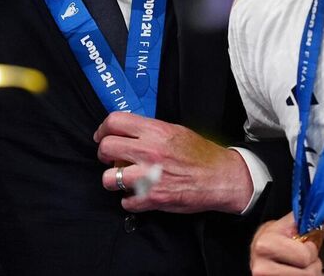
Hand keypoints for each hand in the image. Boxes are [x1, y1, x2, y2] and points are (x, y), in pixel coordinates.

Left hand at [95, 112, 251, 213]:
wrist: (221, 178)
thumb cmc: (201, 154)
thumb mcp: (175, 130)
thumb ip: (150, 130)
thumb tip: (128, 131)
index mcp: (155, 131)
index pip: (115, 122)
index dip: (103, 129)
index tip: (102, 135)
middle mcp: (149, 152)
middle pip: (106, 148)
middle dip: (104, 154)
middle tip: (110, 158)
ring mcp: (149, 176)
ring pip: (109, 178)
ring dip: (113, 180)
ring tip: (122, 179)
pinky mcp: (153, 198)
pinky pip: (126, 201)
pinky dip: (130, 201)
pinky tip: (139, 195)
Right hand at [249, 212, 323, 275]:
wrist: (258, 254)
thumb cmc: (275, 239)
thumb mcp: (290, 225)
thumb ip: (315, 219)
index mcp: (265, 245)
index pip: (305, 256)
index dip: (310, 250)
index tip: (302, 245)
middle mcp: (261, 267)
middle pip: (308, 273)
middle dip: (311, 265)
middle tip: (302, 259)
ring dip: (309, 274)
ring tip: (299, 267)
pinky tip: (297, 273)